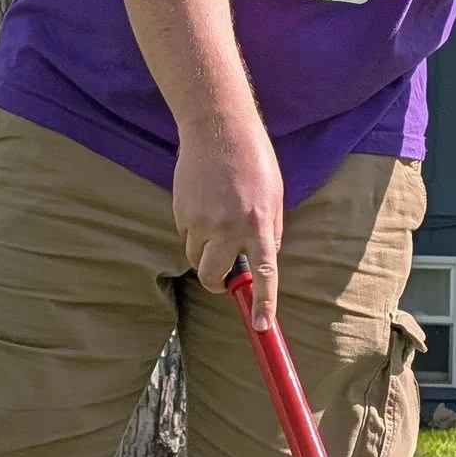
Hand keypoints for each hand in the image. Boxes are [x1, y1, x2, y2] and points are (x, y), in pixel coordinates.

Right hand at [174, 114, 282, 329]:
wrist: (217, 128)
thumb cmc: (253, 161)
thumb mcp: (274, 198)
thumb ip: (269, 232)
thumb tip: (259, 263)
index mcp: (259, 224)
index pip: (264, 274)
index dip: (262, 304)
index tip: (260, 327)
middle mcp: (229, 227)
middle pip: (213, 276)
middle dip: (217, 284)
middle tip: (223, 279)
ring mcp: (201, 220)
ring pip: (197, 256)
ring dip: (206, 251)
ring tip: (217, 219)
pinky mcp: (181, 211)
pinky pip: (186, 234)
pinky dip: (195, 229)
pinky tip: (204, 202)